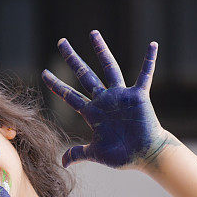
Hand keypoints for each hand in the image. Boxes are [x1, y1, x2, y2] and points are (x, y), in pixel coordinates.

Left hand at [42, 30, 178, 170]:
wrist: (145, 156)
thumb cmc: (122, 156)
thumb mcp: (95, 153)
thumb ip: (78, 153)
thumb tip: (62, 162)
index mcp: (92, 113)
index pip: (69, 95)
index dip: (57, 85)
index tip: (44, 73)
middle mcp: (104, 100)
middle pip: (84, 74)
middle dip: (72, 58)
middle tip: (61, 41)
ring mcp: (120, 96)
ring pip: (109, 68)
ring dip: (102, 50)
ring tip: (93, 33)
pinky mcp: (138, 96)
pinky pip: (145, 75)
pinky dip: (150, 60)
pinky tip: (152, 44)